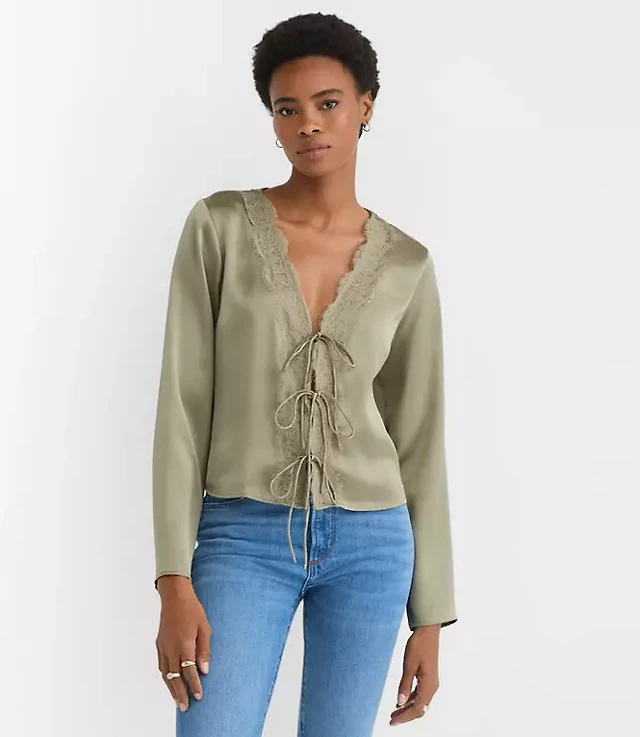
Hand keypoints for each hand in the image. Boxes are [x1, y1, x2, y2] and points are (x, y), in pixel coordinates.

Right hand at [155, 575, 210, 711]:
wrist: (175, 596)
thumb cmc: (192, 609)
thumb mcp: (205, 628)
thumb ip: (204, 650)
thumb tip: (204, 670)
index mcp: (184, 645)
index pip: (189, 672)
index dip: (194, 685)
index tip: (199, 696)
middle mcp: (171, 648)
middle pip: (175, 677)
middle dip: (181, 693)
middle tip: (186, 707)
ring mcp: (163, 647)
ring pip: (166, 674)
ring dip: (171, 688)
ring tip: (177, 700)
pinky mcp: (159, 644)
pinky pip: (161, 665)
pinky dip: (165, 677)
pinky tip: (170, 681)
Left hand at [389, 624, 439, 726]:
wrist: (428, 632)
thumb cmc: (419, 646)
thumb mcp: (409, 665)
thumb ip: (404, 684)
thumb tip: (400, 702)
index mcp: (428, 685)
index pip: (417, 709)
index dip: (405, 717)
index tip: (393, 721)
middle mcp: (432, 686)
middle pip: (420, 708)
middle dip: (406, 715)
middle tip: (392, 719)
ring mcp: (431, 682)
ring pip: (420, 702)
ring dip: (408, 708)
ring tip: (395, 711)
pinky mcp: (428, 677)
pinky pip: (420, 693)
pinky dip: (411, 699)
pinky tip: (402, 699)